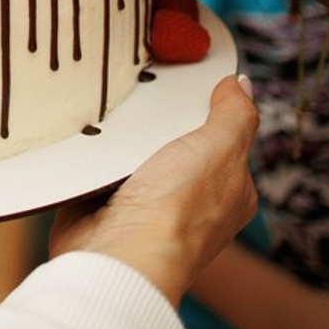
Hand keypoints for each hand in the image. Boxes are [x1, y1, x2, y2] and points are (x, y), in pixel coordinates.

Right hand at [50, 75, 258, 304]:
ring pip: (133, 150)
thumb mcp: (218, 151)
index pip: (221, 134)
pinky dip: (91, 152)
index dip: (202, 103)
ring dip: (119, 134)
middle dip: (156, 117)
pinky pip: (98, 165)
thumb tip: (241, 84)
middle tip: (141, 88)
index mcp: (228, 190)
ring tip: (109, 108)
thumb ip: (234, 116)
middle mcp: (190, 199)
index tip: (180, 73)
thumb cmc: (176, 211)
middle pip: (173, 138)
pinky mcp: (106, 204)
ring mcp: (146, 202)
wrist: (117, 255)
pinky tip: (86, 136)